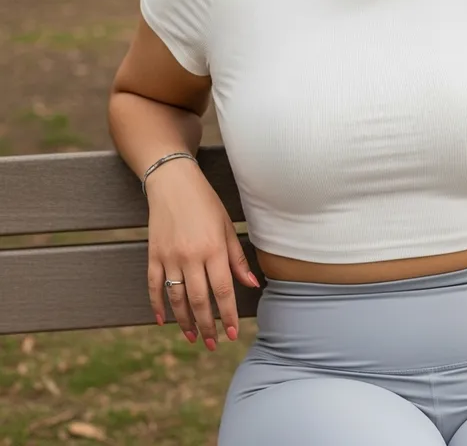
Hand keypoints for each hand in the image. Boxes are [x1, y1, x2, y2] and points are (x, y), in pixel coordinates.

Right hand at [145, 160, 260, 350]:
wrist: (173, 184)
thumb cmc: (206, 204)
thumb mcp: (227, 227)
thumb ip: (237, 259)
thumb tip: (252, 286)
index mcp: (213, 249)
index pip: (223, 290)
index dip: (227, 315)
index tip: (231, 334)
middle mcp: (191, 256)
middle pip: (199, 300)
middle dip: (207, 325)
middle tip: (212, 344)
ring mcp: (169, 257)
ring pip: (177, 298)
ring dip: (185, 321)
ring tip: (193, 337)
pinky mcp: (153, 255)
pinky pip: (154, 286)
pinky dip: (158, 305)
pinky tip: (164, 321)